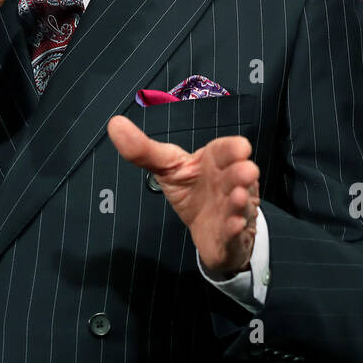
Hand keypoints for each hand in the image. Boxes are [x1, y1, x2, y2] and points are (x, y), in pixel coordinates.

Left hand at [107, 115, 259, 275]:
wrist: (210, 228)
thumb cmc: (193, 188)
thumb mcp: (167, 167)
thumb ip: (143, 149)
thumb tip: (115, 124)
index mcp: (215, 163)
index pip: (225, 151)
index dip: (232, 149)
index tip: (241, 147)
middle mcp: (229, 184)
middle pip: (237, 177)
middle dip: (241, 174)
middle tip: (247, 170)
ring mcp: (232, 211)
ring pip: (239, 205)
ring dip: (240, 202)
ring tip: (237, 196)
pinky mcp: (229, 238)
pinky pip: (233, 234)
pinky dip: (234, 230)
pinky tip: (233, 225)